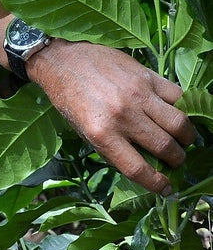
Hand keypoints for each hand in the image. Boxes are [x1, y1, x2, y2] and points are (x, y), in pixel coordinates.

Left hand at [0, 5, 194, 194]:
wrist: (62, 60)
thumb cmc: (69, 99)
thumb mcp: (82, 130)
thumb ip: (111, 147)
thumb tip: (143, 165)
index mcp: (101, 135)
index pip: (138, 168)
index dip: (157, 184)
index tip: (166, 188)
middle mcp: (122, 116)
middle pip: (165, 147)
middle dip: (176, 159)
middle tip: (176, 160)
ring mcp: (137, 95)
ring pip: (179, 122)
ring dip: (186, 137)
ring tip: (183, 140)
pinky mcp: (146, 76)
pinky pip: (177, 95)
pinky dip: (181, 107)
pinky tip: (175, 113)